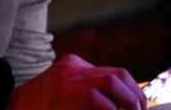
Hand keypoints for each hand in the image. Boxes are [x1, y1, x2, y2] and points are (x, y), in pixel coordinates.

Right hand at [7, 53, 147, 109]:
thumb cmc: (34, 109)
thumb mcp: (59, 93)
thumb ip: (82, 92)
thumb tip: (113, 105)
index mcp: (71, 65)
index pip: (109, 72)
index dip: (128, 89)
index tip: (136, 104)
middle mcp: (73, 69)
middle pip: (117, 75)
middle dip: (135, 95)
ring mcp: (70, 81)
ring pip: (112, 83)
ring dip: (129, 102)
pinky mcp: (70, 98)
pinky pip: (102, 104)